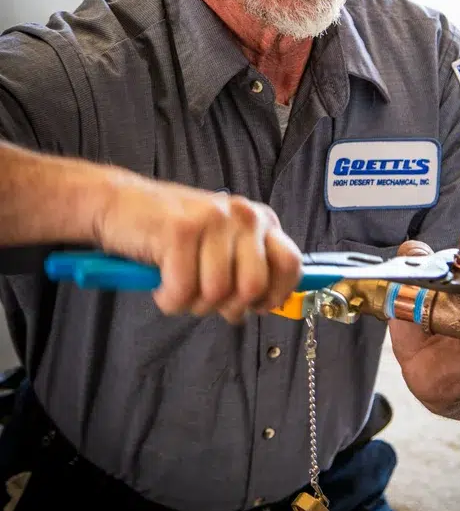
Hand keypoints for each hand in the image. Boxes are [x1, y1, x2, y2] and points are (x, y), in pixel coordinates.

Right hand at [94, 171, 301, 321]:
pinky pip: (183, 291)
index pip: (290, 264)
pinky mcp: (181, 230)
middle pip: (253, 287)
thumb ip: (249, 268)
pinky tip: (160, 284)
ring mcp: (213, 220)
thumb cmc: (171, 233)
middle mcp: (243, 215)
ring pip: (216, 293)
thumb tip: (269, 305)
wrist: (118, 205)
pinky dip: (168, 299)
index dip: (273, 296)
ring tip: (177, 284)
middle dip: (226, 306)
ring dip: (191, 303)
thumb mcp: (221, 246)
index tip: (252, 306)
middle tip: (204, 297)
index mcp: (259, 220)